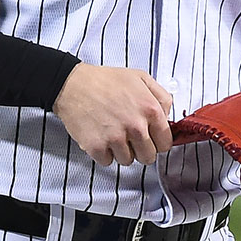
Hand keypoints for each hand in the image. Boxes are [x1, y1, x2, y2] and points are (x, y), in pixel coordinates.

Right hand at [52, 63, 173, 166]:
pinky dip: (104, 153)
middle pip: (148, 157)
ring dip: (121, 151)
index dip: (157, 142)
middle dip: (141, 149)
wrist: (72, 84)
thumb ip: (161, 97)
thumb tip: (168, 117)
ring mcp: (115, 138)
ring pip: (128, 161)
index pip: (165, 143)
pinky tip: (100, 136)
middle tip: (129, 137)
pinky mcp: (97, 147)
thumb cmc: (105, 80)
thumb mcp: (140, 77)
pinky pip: (108, 162)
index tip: (150, 139)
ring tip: (112, 133)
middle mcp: (135, 126)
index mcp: (150, 110)